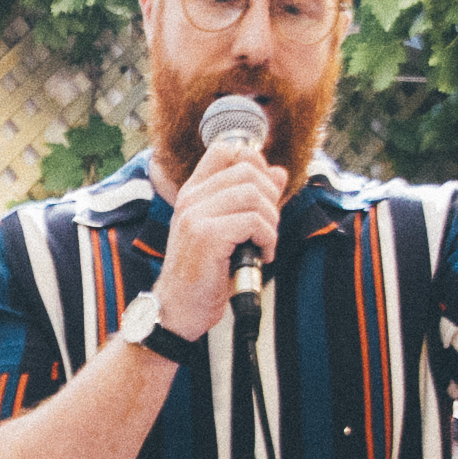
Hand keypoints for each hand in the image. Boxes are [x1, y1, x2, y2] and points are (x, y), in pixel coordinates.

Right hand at [156, 137, 287, 340]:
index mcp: (193, 192)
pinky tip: (261, 255)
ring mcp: (195, 215)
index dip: (253, 162)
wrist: (178, 309)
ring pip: (253, 195)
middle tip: (268, 226)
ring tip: (265, 243)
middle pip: (247, 170)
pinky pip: (252, 221)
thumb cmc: (204, 273)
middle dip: (270, 197)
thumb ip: (251, 199)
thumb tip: (279, 172)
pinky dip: (267, 239)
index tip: (263, 192)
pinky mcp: (206, 235)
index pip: (225, 149)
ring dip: (270, 221)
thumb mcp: (227, 230)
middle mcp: (191, 198)